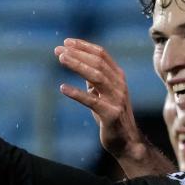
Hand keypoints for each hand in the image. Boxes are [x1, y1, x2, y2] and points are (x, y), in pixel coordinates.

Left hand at [54, 38, 144, 156]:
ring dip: (77, 66)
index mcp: (118, 77)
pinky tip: (63, 88)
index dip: (84, 46)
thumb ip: (94, 80)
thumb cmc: (111, 116)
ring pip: (96, 76)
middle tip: (58, 50)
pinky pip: (92, 101)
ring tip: (61, 59)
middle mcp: (119, 85)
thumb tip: (78, 63)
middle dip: (77, 54)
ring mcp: (117, 99)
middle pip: (98, 62)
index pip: (102, 55)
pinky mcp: (111, 114)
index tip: (66, 42)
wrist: (126, 142)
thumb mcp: (103, 93)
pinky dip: (76, 93)